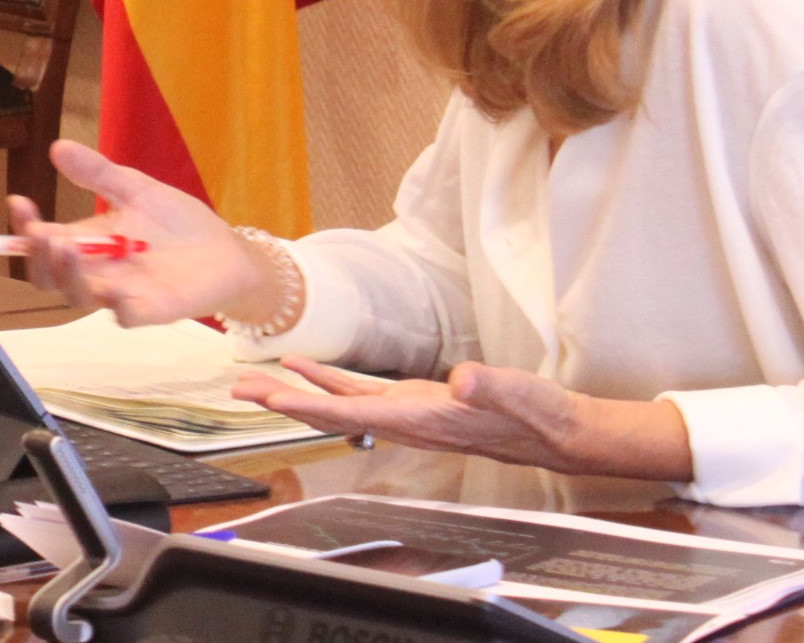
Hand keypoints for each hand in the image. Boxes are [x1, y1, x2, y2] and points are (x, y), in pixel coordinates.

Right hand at [7, 139, 276, 326]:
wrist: (225, 250)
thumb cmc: (177, 221)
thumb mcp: (134, 188)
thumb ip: (97, 172)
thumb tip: (56, 147)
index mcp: (87, 243)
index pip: (43, 241)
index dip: (24, 226)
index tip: (18, 201)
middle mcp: (96, 272)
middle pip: (50, 277)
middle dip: (39, 258)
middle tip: (41, 232)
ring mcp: (122, 294)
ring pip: (80, 297)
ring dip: (68, 276)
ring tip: (66, 247)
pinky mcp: (154, 310)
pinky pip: (127, 317)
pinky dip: (118, 308)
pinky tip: (114, 291)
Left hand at [231, 358, 693, 479]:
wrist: (563, 433)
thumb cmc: (542, 415)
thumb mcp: (521, 394)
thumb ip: (491, 386)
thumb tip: (462, 380)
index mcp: (423, 418)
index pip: (353, 414)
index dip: (309, 405)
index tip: (270, 398)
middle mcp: (407, 421)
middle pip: (332, 413)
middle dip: (285, 402)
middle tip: (240, 389)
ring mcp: (408, 414)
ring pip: (340, 405)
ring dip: (297, 394)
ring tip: (256, 381)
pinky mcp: (416, 402)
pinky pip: (360, 394)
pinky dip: (329, 382)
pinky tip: (307, 369)